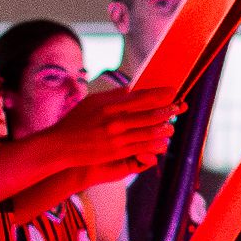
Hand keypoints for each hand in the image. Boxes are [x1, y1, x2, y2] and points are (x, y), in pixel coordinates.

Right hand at [39, 82, 173, 181]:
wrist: (61, 146)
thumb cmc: (76, 121)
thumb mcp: (92, 102)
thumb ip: (114, 95)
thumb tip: (133, 88)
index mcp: (110, 105)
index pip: (141, 97)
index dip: (159, 94)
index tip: (172, 91)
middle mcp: (115, 121)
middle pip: (149, 114)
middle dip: (168, 111)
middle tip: (179, 107)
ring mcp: (117, 138)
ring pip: (148, 132)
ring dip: (164, 129)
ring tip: (171, 126)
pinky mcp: (117, 152)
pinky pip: (142, 148)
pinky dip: (155, 145)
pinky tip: (162, 142)